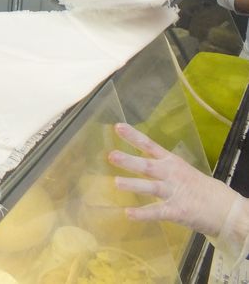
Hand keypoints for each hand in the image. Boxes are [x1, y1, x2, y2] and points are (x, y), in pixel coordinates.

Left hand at [107, 123, 237, 235]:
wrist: (228, 209)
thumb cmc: (202, 189)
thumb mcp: (183, 171)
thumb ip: (162, 166)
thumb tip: (139, 161)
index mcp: (172, 163)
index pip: (150, 146)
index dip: (134, 136)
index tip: (117, 127)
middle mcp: (172, 175)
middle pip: (148, 166)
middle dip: (129, 161)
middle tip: (111, 155)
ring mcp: (175, 193)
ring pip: (151, 187)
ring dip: (134, 185)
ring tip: (116, 183)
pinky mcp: (178, 211)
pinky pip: (158, 212)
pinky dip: (143, 213)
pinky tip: (128, 213)